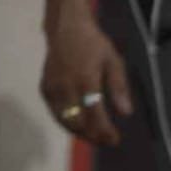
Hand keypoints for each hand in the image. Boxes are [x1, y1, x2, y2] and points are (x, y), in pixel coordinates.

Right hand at [40, 16, 132, 144]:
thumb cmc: (94, 44)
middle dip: (92, 136)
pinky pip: (55, 113)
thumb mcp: (113, 61)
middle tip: (107, 141)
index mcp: (85, 79)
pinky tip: (80, 127)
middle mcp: (65, 86)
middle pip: (77, 122)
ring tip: (96, 138)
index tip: (115, 140)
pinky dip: (67, 123)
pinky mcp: (44, 89)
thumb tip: (126, 113)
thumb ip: (119, 87)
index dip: (104, 130)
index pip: (94, 113)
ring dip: (79, 133)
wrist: (65, 29)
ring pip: (63, 121)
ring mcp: (52, 88)